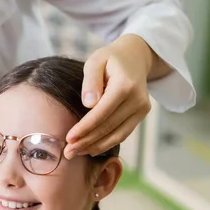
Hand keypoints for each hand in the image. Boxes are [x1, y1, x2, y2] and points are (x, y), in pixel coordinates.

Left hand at [64, 34, 160, 158]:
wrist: (135, 57)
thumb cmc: (110, 58)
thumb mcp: (96, 61)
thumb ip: (91, 81)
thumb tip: (88, 104)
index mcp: (125, 85)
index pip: (102, 113)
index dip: (85, 128)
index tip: (68, 139)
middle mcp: (137, 99)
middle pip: (108, 127)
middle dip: (86, 142)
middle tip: (67, 152)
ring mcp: (142, 108)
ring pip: (117, 135)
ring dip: (96, 147)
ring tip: (76, 153)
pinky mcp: (141, 114)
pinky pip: (123, 133)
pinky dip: (107, 143)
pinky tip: (91, 149)